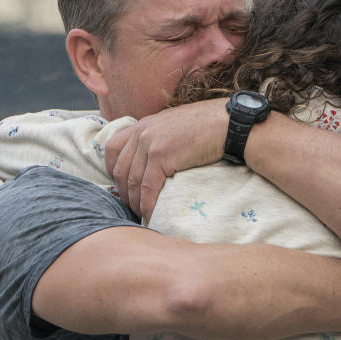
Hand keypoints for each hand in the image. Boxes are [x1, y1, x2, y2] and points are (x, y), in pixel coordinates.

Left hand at [105, 99, 228, 222]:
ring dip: (135, 203)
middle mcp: (141, 132)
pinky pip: (148, 187)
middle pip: (120, 169)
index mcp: (142, 125)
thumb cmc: (207, 126)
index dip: (113, 171)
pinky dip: (147, 204)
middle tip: (132, 207)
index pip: (113, 149)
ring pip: (132, 181)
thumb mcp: (174, 127)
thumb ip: (159, 138)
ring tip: (142, 215)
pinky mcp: (161, 156)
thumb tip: (153, 160)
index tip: (122, 187)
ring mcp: (150, 143)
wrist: (228, 123)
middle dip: (124, 192)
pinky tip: (151, 215)